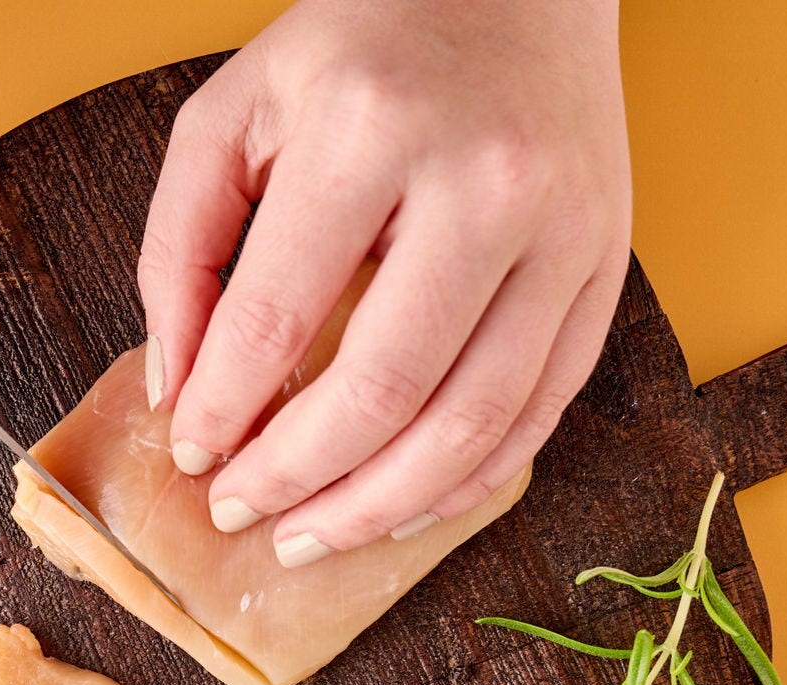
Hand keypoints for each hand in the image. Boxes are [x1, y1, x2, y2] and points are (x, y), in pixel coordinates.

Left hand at [137, 0, 630, 566]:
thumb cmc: (364, 47)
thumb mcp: (236, 112)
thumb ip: (184, 249)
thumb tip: (179, 389)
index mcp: (370, 131)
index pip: (275, 320)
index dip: (221, 411)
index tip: (192, 454)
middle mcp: (484, 184)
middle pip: (381, 392)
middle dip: (298, 479)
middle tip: (242, 514)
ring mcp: (564, 232)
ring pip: (471, 424)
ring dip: (381, 507)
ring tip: (315, 534)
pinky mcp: (607, 266)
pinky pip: (542, 410)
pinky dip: (467, 480)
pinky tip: (404, 508)